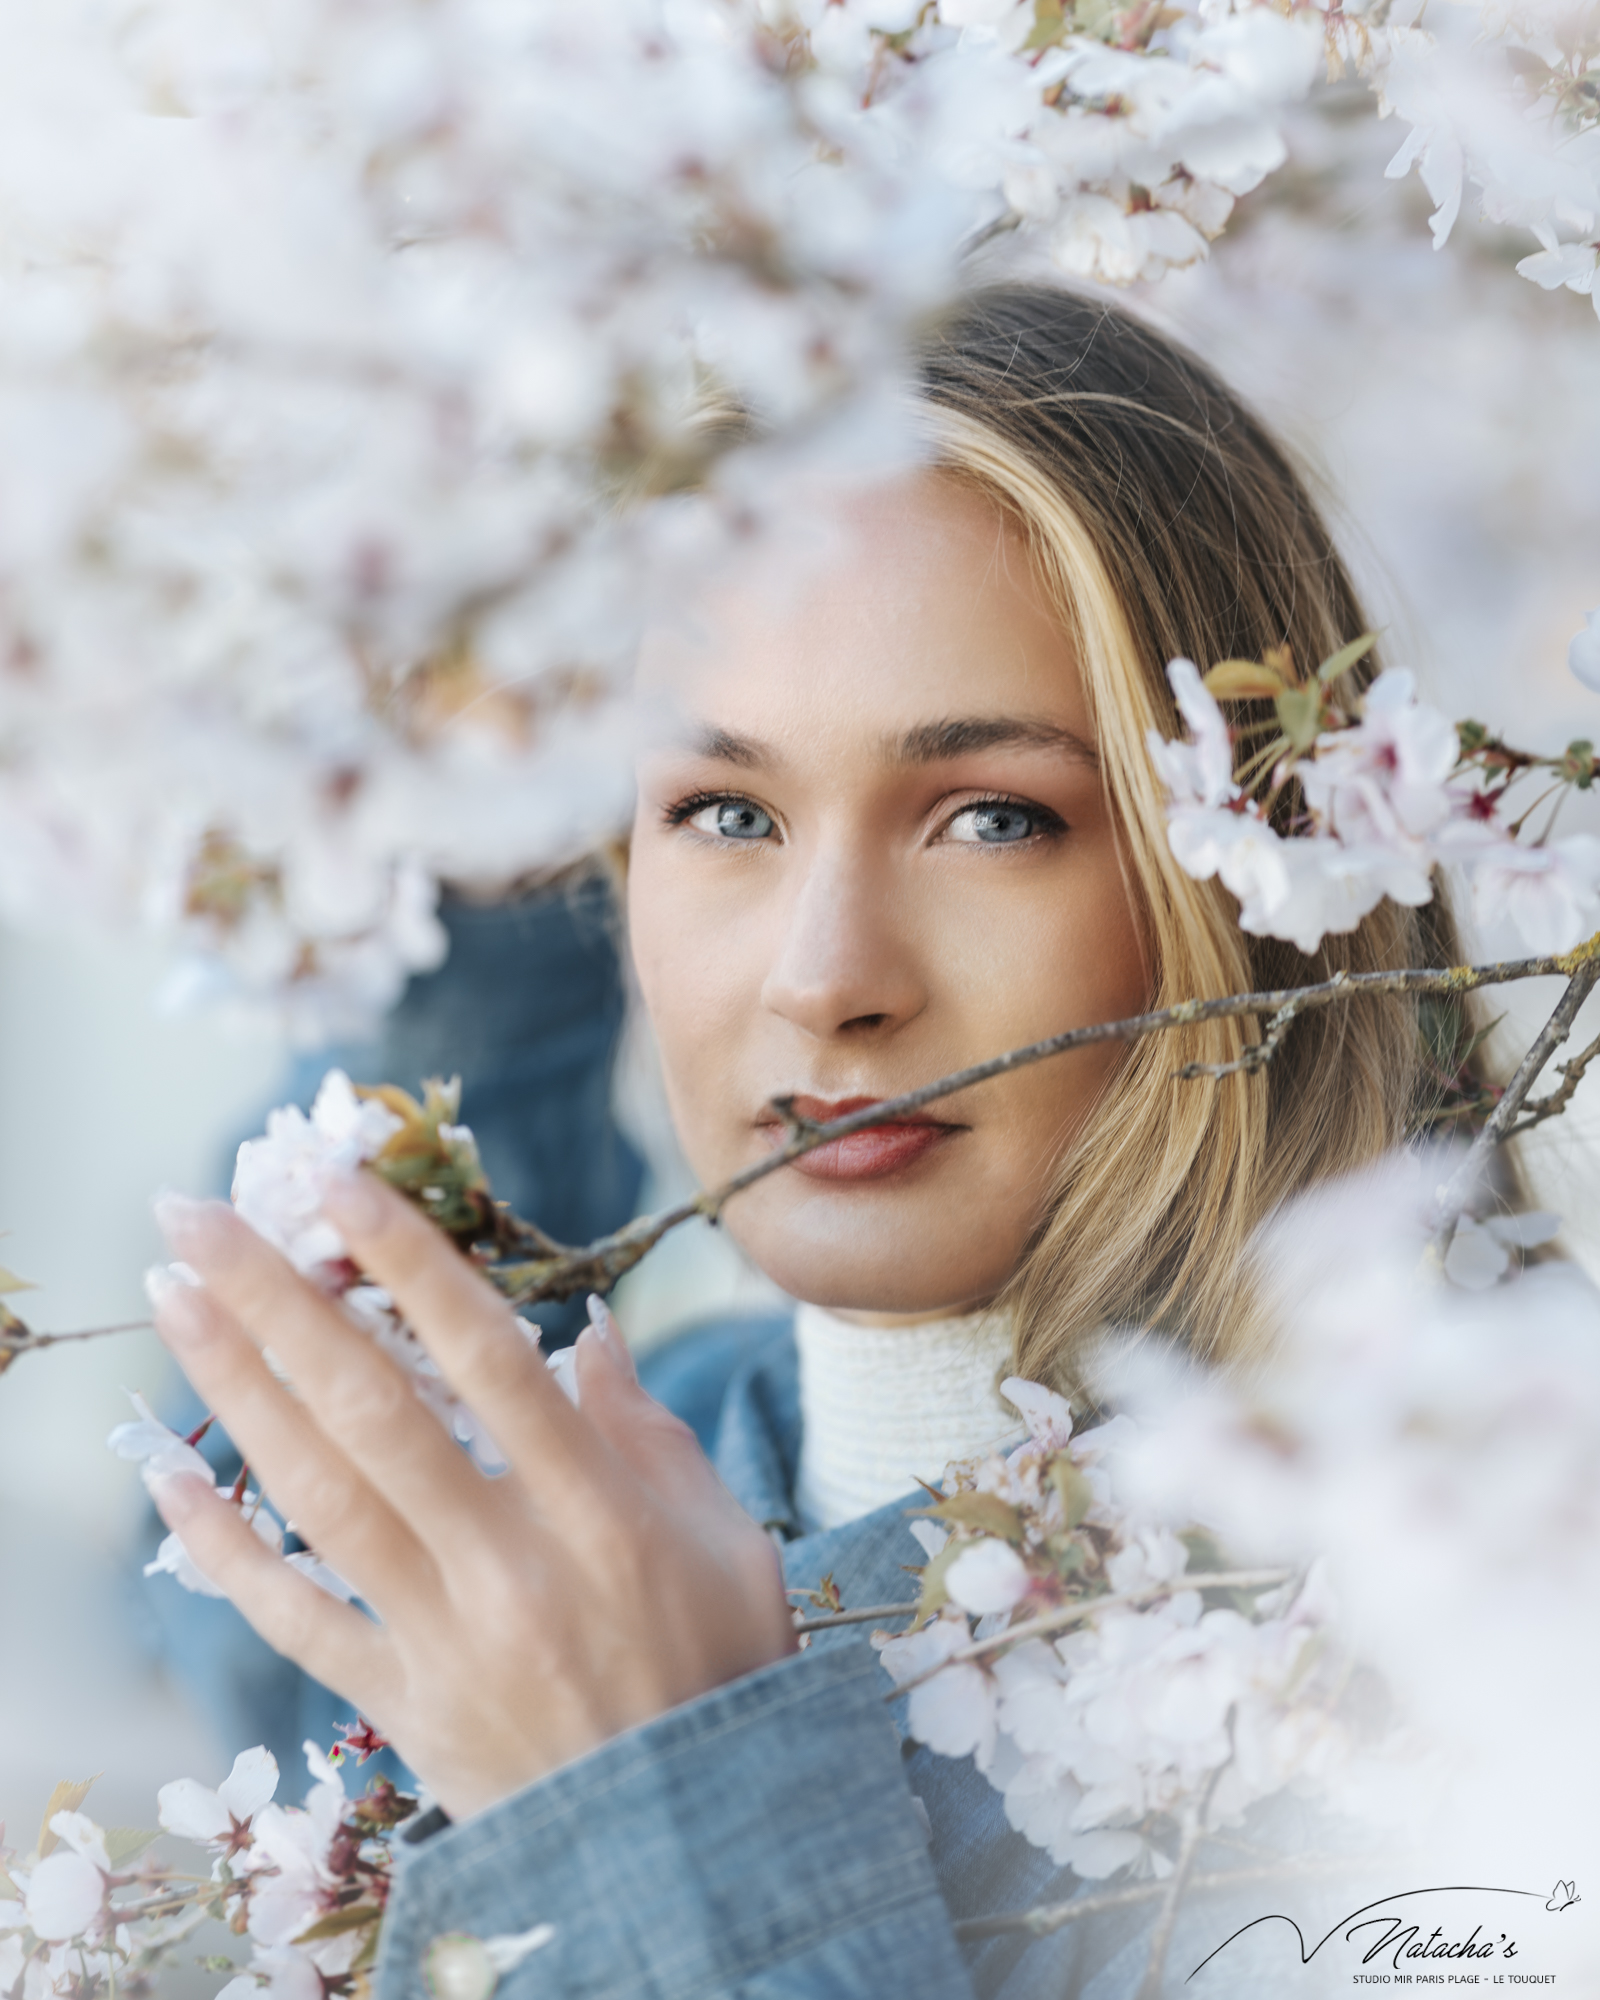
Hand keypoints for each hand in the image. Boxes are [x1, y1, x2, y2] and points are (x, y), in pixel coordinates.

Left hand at [147, 1175, 795, 1819]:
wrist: (695, 1844)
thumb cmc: (724, 1669)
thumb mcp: (725, 1537)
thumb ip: (647, 1429)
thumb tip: (586, 1334)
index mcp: (600, 1510)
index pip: (489, 1358)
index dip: (408, 1262)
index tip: (338, 1182)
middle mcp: (510, 1564)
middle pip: (374, 1413)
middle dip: (277, 1303)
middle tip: (197, 1215)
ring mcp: (443, 1638)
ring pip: (317, 1499)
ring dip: (235, 1391)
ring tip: (170, 1301)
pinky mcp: (400, 1703)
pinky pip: (293, 1618)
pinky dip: (221, 1548)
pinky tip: (165, 1473)